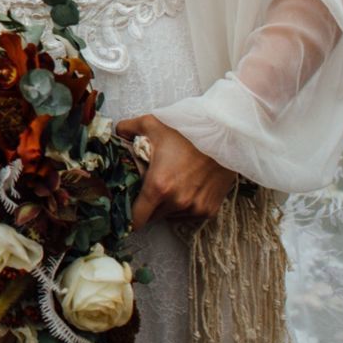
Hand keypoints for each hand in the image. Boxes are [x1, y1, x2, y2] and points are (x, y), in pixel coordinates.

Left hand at [116, 114, 238, 229]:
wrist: (226, 137)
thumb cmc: (188, 131)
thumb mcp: (152, 123)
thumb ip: (126, 128)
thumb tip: (115, 134)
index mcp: (158, 186)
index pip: (136, 219)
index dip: (127, 217)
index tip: (124, 212)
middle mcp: (176, 202)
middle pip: (152, 217)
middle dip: (147, 207)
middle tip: (148, 188)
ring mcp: (194, 208)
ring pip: (170, 216)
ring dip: (165, 206)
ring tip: (169, 184)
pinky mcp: (209, 210)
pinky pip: (188, 215)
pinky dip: (183, 206)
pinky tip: (185, 187)